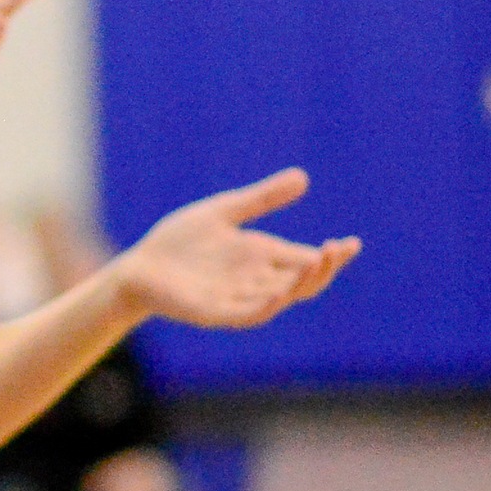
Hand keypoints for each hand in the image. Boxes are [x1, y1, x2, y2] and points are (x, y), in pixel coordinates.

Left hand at [111, 168, 358, 329]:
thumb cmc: (180, 241)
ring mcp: (239, 298)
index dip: (331, 255)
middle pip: (302, 281)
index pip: (307, 260)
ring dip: (300, 283)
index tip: (351, 243)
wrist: (139, 266)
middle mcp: (257, 281)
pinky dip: (267, 304)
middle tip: (337, 250)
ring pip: (281, 297)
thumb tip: (302, 177)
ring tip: (317, 263)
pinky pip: (248, 313)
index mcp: (263, 258)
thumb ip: (260, 198)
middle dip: (323, 268)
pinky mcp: (216, 312)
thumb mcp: (224, 212)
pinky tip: (281, 292)